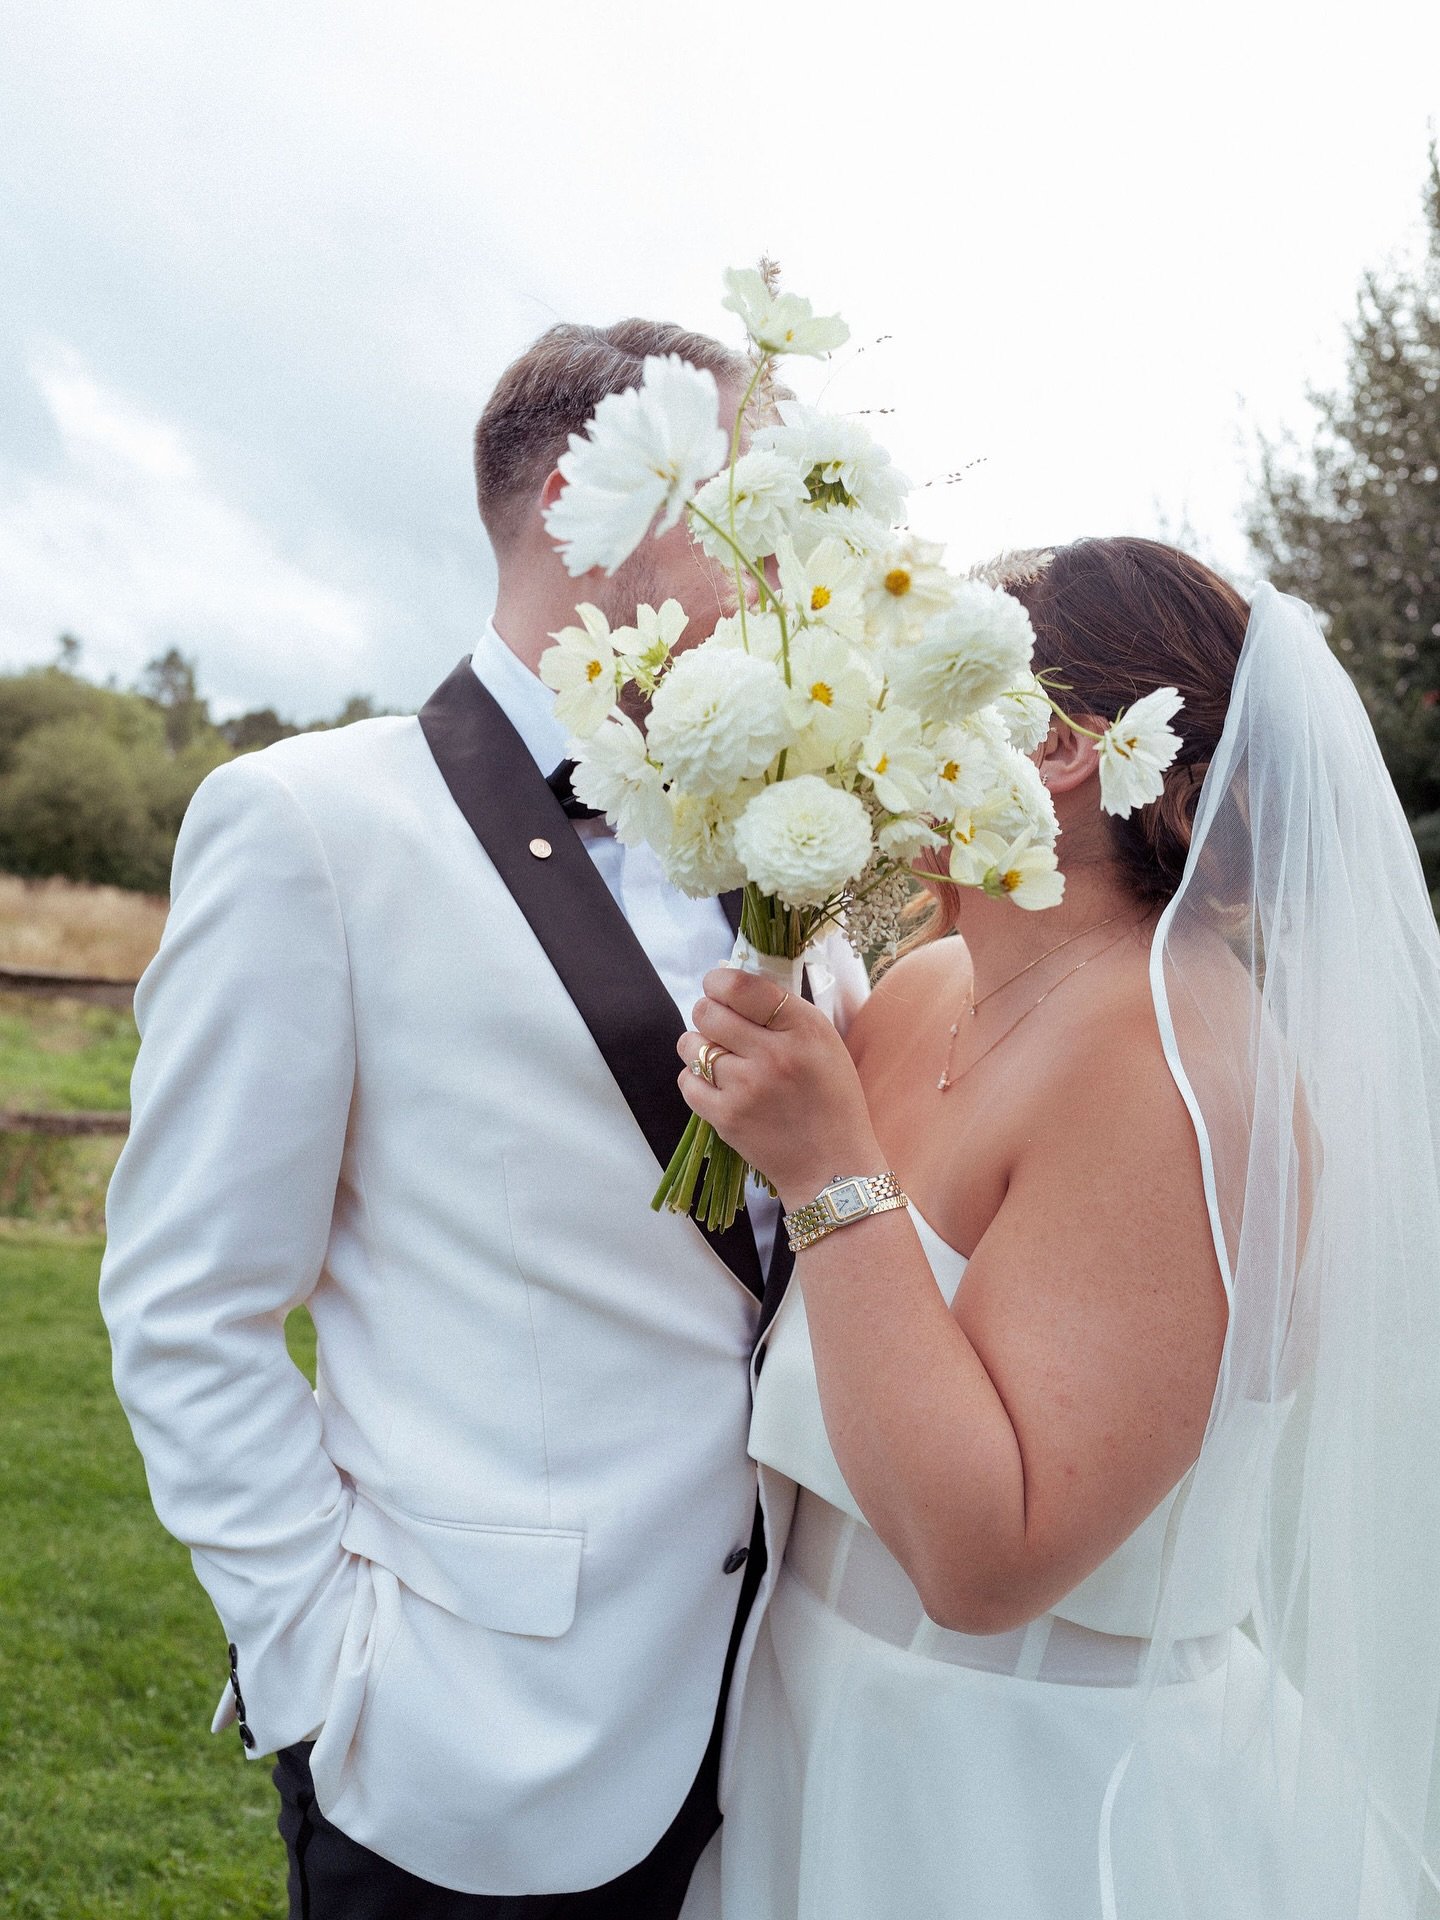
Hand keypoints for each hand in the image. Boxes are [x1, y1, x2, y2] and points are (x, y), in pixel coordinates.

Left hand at [677, 967, 883, 1207]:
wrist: (833, 1168)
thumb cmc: (832, 1101)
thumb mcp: (825, 1044)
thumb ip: (784, 1013)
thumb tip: (732, 984)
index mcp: (804, 1029)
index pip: (742, 986)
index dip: (719, 981)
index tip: (716, 986)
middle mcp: (773, 1054)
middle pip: (708, 1012)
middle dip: (706, 1012)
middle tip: (716, 1022)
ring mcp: (746, 1088)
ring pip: (692, 1045)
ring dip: (698, 1045)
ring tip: (716, 1055)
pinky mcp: (726, 1118)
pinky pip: (688, 1081)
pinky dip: (695, 1079)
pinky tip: (715, 1084)